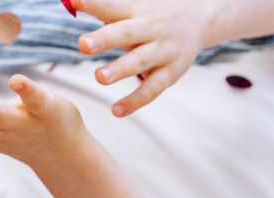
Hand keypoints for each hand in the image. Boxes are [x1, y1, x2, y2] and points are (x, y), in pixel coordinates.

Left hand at [73, 0, 211, 116]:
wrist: (202, 18)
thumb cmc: (155, 15)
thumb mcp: (135, 6)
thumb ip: (107, 8)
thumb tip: (71, 1)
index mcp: (138, 10)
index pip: (114, 6)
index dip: (95, 4)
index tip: (74, 2)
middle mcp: (151, 28)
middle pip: (127, 32)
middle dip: (105, 38)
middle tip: (83, 44)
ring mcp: (163, 51)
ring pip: (141, 60)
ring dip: (120, 69)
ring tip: (99, 77)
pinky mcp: (171, 72)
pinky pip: (152, 88)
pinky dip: (135, 101)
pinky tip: (116, 110)